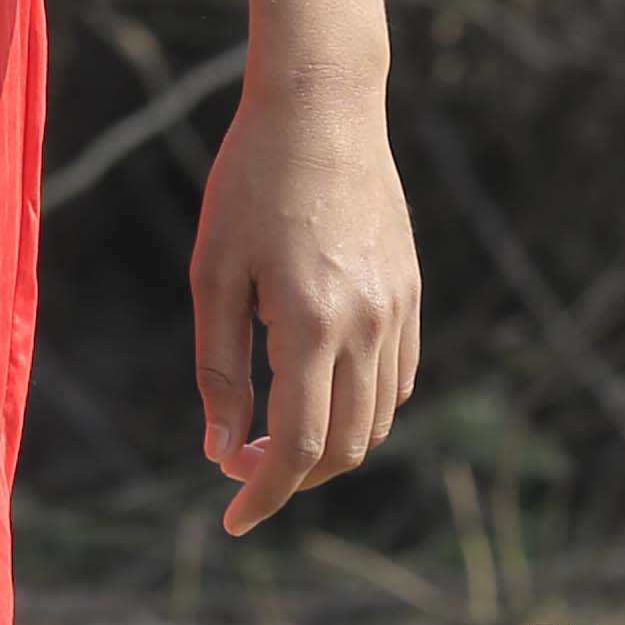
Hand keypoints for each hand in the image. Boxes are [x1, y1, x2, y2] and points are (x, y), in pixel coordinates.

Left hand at [189, 67, 420, 533]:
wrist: (322, 104)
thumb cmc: (250, 179)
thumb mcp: (213, 270)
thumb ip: (218, 366)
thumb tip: (219, 451)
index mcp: (310, 321)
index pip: (295, 446)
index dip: (263, 495)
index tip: (231, 520)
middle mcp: (366, 325)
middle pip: (342, 448)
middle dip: (291, 478)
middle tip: (239, 464)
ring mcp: (397, 310)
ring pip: (376, 422)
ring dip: (327, 447)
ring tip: (272, 426)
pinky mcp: (411, 292)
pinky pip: (396, 380)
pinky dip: (361, 407)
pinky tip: (318, 386)